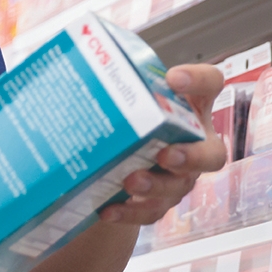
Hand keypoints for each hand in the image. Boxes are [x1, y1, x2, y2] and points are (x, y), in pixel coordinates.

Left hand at [97, 63, 227, 227]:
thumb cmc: (129, 117)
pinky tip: (108, 209)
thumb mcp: (125, 97)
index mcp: (190, 106)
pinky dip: (130, 212)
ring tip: (130, 181)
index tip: (174, 79)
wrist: (118, 157)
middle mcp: (194, 143)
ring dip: (156, 186)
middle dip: (192, 157)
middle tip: (165, 154)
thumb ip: (110, 82)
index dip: (199, 80)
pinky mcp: (160, 200)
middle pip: (212, 154)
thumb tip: (59, 59)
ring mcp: (181, 176)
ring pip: (179, 186)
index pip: (210, 84)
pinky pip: (151, 211)